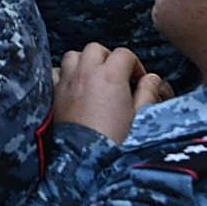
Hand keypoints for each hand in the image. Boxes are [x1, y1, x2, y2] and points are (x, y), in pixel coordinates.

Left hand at [53, 43, 169, 143]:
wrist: (86, 157)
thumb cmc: (117, 139)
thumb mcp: (141, 116)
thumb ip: (148, 92)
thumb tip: (152, 78)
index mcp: (110, 75)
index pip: (124, 54)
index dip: (135, 64)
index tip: (138, 79)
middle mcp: (86, 72)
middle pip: (96, 49)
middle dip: (108, 58)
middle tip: (117, 75)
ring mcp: (67, 80)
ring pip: (74, 55)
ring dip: (85, 61)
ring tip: (94, 77)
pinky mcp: (54, 92)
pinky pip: (56, 71)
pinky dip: (64, 73)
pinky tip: (73, 86)